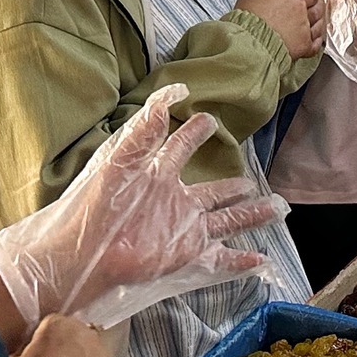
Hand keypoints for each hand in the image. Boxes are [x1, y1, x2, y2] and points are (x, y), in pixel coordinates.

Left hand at [0, 84, 286, 327]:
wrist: (79, 255)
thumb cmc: (93, 206)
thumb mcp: (120, 158)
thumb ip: (146, 128)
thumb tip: (174, 94)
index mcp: (158, 175)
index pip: (181, 147)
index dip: (195, 132)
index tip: (209, 120)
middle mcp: (176, 202)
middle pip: (214, 192)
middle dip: (235, 186)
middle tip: (252, 181)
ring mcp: (183, 229)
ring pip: (227, 221)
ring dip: (251, 216)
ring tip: (278, 210)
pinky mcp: (184, 254)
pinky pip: (218, 259)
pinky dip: (239, 262)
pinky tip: (260, 261)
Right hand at [239, 0, 321, 58]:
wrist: (246, 44)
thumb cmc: (244, 22)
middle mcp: (298, 6)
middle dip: (315, 0)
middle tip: (313, 2)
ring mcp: (304, 25)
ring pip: (319, 19)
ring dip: (317, 20)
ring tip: (314, 21)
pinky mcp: (305, 44)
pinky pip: (317, 42)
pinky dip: (317, 40)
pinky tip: (314, 39)